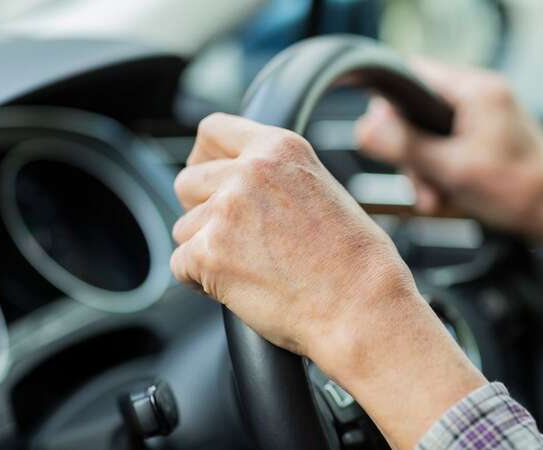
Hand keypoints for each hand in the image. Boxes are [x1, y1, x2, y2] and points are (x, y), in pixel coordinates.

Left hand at [171, 113, 484, 449]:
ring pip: (184, 228)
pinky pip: (180, 265)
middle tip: (233, 237)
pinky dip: (202, 281)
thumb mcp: (323, 190)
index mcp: (281, 148)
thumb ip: (277, 177)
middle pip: (188, 181)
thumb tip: (238, 183)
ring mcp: (226, 211)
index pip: (213, 130)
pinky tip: (241, 287)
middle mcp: (250, 171)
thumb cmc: (355, 262)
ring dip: (206, 249)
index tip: (209, 180)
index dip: (205, 159)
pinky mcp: (209, 253)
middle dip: (200, 209)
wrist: (362, 306)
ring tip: (252, 269)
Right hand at [356, 60, 542, 237]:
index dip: (391, 106)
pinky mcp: (492, 136)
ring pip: (435, 133)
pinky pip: (453, 146)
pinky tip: (447, 196)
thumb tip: (364, 128)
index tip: (384, 136)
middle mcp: (484, 95)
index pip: (413, 75)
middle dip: (413, 152)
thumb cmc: (520, 191)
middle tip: (419, 182)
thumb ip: (405, 146)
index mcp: (477, 90)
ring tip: (436, 198)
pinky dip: (445, 171)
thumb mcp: (451, 169)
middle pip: (420, 110)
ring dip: (428, 168)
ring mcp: (489, 116)